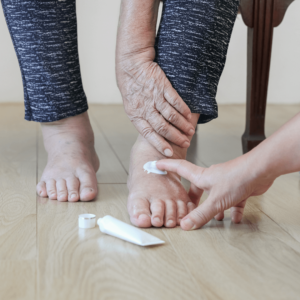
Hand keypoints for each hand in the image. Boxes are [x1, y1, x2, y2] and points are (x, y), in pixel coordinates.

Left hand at [117, 57, 194, 156]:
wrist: (131, 64)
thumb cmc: (131, 87)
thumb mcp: (131, 105)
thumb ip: (141, 119)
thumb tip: (153, 133)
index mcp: (135, 114)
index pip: (148, 133)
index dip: (159, 144)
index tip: (168, 153)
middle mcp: (144, 107)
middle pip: (162, 126)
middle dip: (175, 137)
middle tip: (185, 144)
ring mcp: (154, 96)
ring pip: (170, 115)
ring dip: (182, 125)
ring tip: (190, 132)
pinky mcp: (162, 86)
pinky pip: (175, 100)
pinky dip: (183, 109)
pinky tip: (189, 116)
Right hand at [156, 156, 274, 229]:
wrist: (261, 170)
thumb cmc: (237, 178)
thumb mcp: (216, 201)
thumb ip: (201, 215)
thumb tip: (186, 225)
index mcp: (202, 177)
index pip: (180, 168)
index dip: (167, 166)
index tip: (157, 164)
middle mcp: (212, 178)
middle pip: (198, 187)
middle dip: (193, 199)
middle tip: (189, 207)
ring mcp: (225, 183)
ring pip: (215, 196)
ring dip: (214, 208)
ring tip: (215, 219)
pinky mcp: (238, 188)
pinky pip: (232, 201)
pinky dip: (232, 210)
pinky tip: (235, 218)